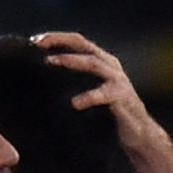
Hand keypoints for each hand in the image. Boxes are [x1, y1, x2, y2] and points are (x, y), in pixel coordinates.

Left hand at [31, 32, 159, 151]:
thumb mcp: (88, 94)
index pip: (77, 42)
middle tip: (37, 43)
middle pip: (83, 44)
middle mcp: (109, 65)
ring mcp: (117, 80)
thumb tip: (39, 81)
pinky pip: (104, 94)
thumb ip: (72, 84)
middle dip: (59, 40)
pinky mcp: (122, 97)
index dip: (56, 37)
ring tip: (51, 61)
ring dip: (71, 60)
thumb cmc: (108, 115)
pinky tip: (75, 103)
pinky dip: (89, 97)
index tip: (33, 41)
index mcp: (100, 61)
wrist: (139, 134)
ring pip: (93, 63)